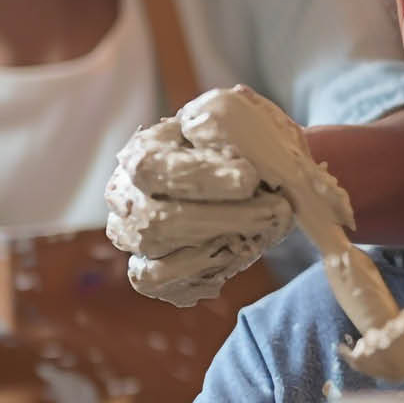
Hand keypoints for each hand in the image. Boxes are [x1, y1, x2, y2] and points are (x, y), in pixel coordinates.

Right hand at [106, 86, 349, 305]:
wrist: (249, 177)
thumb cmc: (239, 146)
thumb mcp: (239, 119)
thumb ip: (231, 118)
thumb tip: (215, 119)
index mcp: (143, 153)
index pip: (156, 169)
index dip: (203, 178)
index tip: (251, 178)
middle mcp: (127, 197)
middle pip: (159, 222)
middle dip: (225, 219)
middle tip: (276, 210)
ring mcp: (133, 238)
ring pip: (156, 261)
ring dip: (215, 252)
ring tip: (258, 234)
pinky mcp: (147, 270)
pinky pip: (160, 284)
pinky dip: (198, 277)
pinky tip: (234, 255)